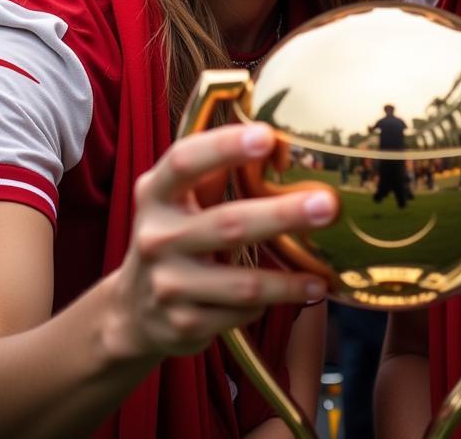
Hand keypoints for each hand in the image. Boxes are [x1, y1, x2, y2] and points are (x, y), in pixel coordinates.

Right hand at [105, 123, 335, 360]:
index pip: (184, 161)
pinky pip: (241, 313)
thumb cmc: (174, 232)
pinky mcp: (183, 324)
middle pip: (228, 224)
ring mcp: (167, 285)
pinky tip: (297, 293)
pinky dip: (272, 303)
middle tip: (327, 204)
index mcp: (156, 194)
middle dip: (281, 215)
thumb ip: (215, 169)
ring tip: (324, 273)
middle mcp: (156, 237)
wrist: (133, 309)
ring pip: (241, 283)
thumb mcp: (178, 197)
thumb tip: (277, 141)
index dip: (224, 147)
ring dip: (288, 280)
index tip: (267, 136)